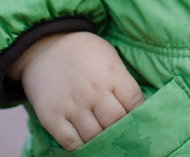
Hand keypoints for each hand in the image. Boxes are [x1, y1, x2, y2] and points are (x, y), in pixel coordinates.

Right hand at [8, 31, 143, 151]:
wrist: (47, 46)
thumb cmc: (84, 52)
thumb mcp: (110, 56)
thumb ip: (122, 81)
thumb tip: (136, 106)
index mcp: (111, 74)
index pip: (135, 102)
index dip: (140, 112)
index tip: (139, 116)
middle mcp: (93, 92)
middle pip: (116, 122)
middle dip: (122, 127)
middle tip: (121, 128)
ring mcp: (72, 106)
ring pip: (95, 136)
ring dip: (102, 138)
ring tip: (104, 134)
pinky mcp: (53, 118)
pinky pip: (72, 143)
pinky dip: (82, 146)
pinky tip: (86, 140)